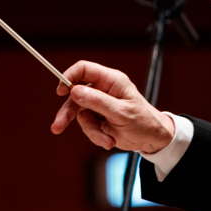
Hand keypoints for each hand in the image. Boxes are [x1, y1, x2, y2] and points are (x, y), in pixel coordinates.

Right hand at [50, 60, 174, 152]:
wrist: (152, 140)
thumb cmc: (143, 122)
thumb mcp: (121, 112)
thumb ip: (97, 101)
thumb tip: (74, 91)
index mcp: (112, 81)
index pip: (84, 69)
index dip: (69, 76)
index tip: (61, 91)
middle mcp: (103, 90)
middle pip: (75, 95)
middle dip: (68, 113)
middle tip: (58, 126)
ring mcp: (99, 104)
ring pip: (80, 114)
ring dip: (91, 130)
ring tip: (107, 139)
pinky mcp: (98, 118)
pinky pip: (87, 126)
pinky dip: (96, 136)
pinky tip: (109, 140)